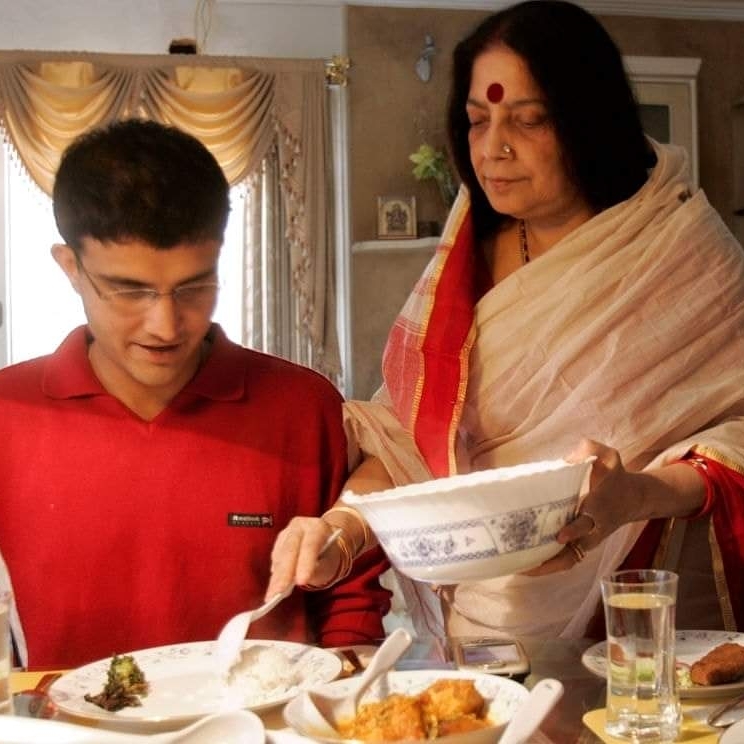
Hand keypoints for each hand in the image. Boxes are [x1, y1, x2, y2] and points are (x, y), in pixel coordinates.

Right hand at [265, 517, 341, 598]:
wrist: (324, 543)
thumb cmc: (329, 555)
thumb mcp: (329, 564)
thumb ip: (318, 571)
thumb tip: (298, 581)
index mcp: (318, 526)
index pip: (310, 545)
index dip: (305, 563)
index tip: (301, 582)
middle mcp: (300, 525)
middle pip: (290, 549)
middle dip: (283, 574)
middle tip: (277, 594)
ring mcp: (287, 531)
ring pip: (280, 555)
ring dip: (276, 576)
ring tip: (272, 595)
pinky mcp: (279, 540)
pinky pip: (275, 557)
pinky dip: (275, 573)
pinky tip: (274, 585)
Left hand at [523, 439, 641, 575]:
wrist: (634, 498)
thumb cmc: (615, 476)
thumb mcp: (608, 456)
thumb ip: (588, 450)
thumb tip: (563, 460)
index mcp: (599, 508)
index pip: (587, 523)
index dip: (574, 530)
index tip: (560, 535)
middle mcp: (592, 530)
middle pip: (573, 553)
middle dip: (550, 561)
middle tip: (525, 562)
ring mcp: (586, 540)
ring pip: (566, 561)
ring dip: (545, 568)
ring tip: (517, 568)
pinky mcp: (581, 543)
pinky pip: (564, 559)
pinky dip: (547, 565)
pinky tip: (524, 565)